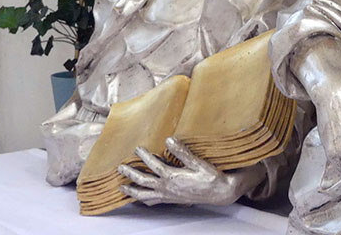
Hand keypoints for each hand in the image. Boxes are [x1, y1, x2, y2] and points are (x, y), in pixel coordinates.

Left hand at [117, 138, 264, 205]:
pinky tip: (141, 199)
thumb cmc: (211, 177)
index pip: (153, 165)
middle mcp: (168, 188)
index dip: (144, 156)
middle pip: (143, 181)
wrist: (220, 192)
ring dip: (133, 190)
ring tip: (122, 187)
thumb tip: (169, 140)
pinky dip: (144, 200)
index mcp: (172, 177)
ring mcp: (169, 195)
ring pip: (145, 195)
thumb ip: (182, 152)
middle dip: (130, 174)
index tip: (137, 148)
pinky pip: (154, 201)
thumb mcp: (198, 162)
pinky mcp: (172, 200)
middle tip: (120, 168)